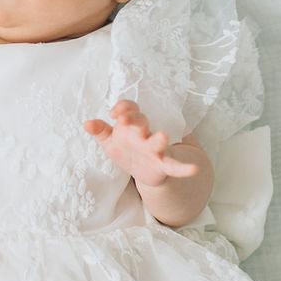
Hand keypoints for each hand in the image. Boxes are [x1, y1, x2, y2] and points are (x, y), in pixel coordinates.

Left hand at [83, 100, 199, 187]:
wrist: (143, 171)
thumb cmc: (127, 150)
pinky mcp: (164, 164)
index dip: (122, 108)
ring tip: (163, 136)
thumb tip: (86, 123)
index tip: (113, 113)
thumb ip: (101, 131)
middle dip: (135, 120)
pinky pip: (175, 166)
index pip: (129, 110)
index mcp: (131, 125)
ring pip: (158, 141)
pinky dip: (185, 168)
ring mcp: (156, 149)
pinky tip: (193, 169)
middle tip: (125, 121)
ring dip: (159, 139)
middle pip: (141, 122)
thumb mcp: (111, 142)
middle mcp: (144, 133)